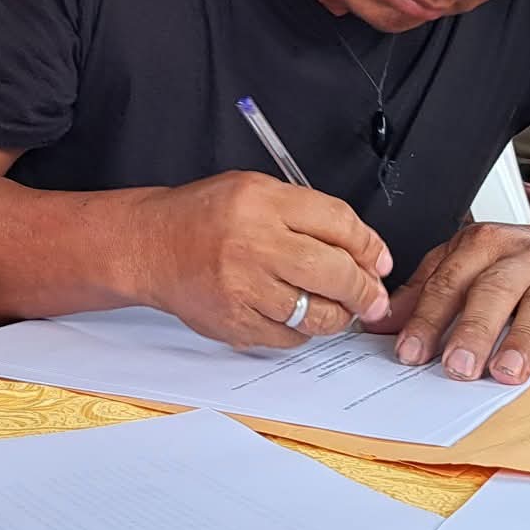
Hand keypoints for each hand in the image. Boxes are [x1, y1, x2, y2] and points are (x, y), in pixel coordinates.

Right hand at [131, 172, 391, 349]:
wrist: (150, 246)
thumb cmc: (204, 217)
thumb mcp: (256, 191)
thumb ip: (308, 215)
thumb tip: (365, 252)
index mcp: (261, 201)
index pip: (338, 223)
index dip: (370, 246)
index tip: (379, 262)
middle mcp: (253, 243)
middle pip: (334, 272)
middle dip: (365, 290)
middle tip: (374, 297)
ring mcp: (242, 287)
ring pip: (316, 314)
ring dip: (337, 316)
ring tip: (336, 308)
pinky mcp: (234, 322)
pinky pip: (289, 338)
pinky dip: (300, 331)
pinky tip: (292, 315)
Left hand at [361, 217, 529, 384]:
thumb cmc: (517, 263)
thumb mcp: (466, 267)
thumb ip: (425, 292)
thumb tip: (377, 324)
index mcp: (483, 244)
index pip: (448, 280)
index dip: (427, 317)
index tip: (409, 351)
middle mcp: (525, 254)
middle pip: (493, 290)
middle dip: (472, 329)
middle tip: (455, 367)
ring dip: (525, 340)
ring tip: (508, 373)